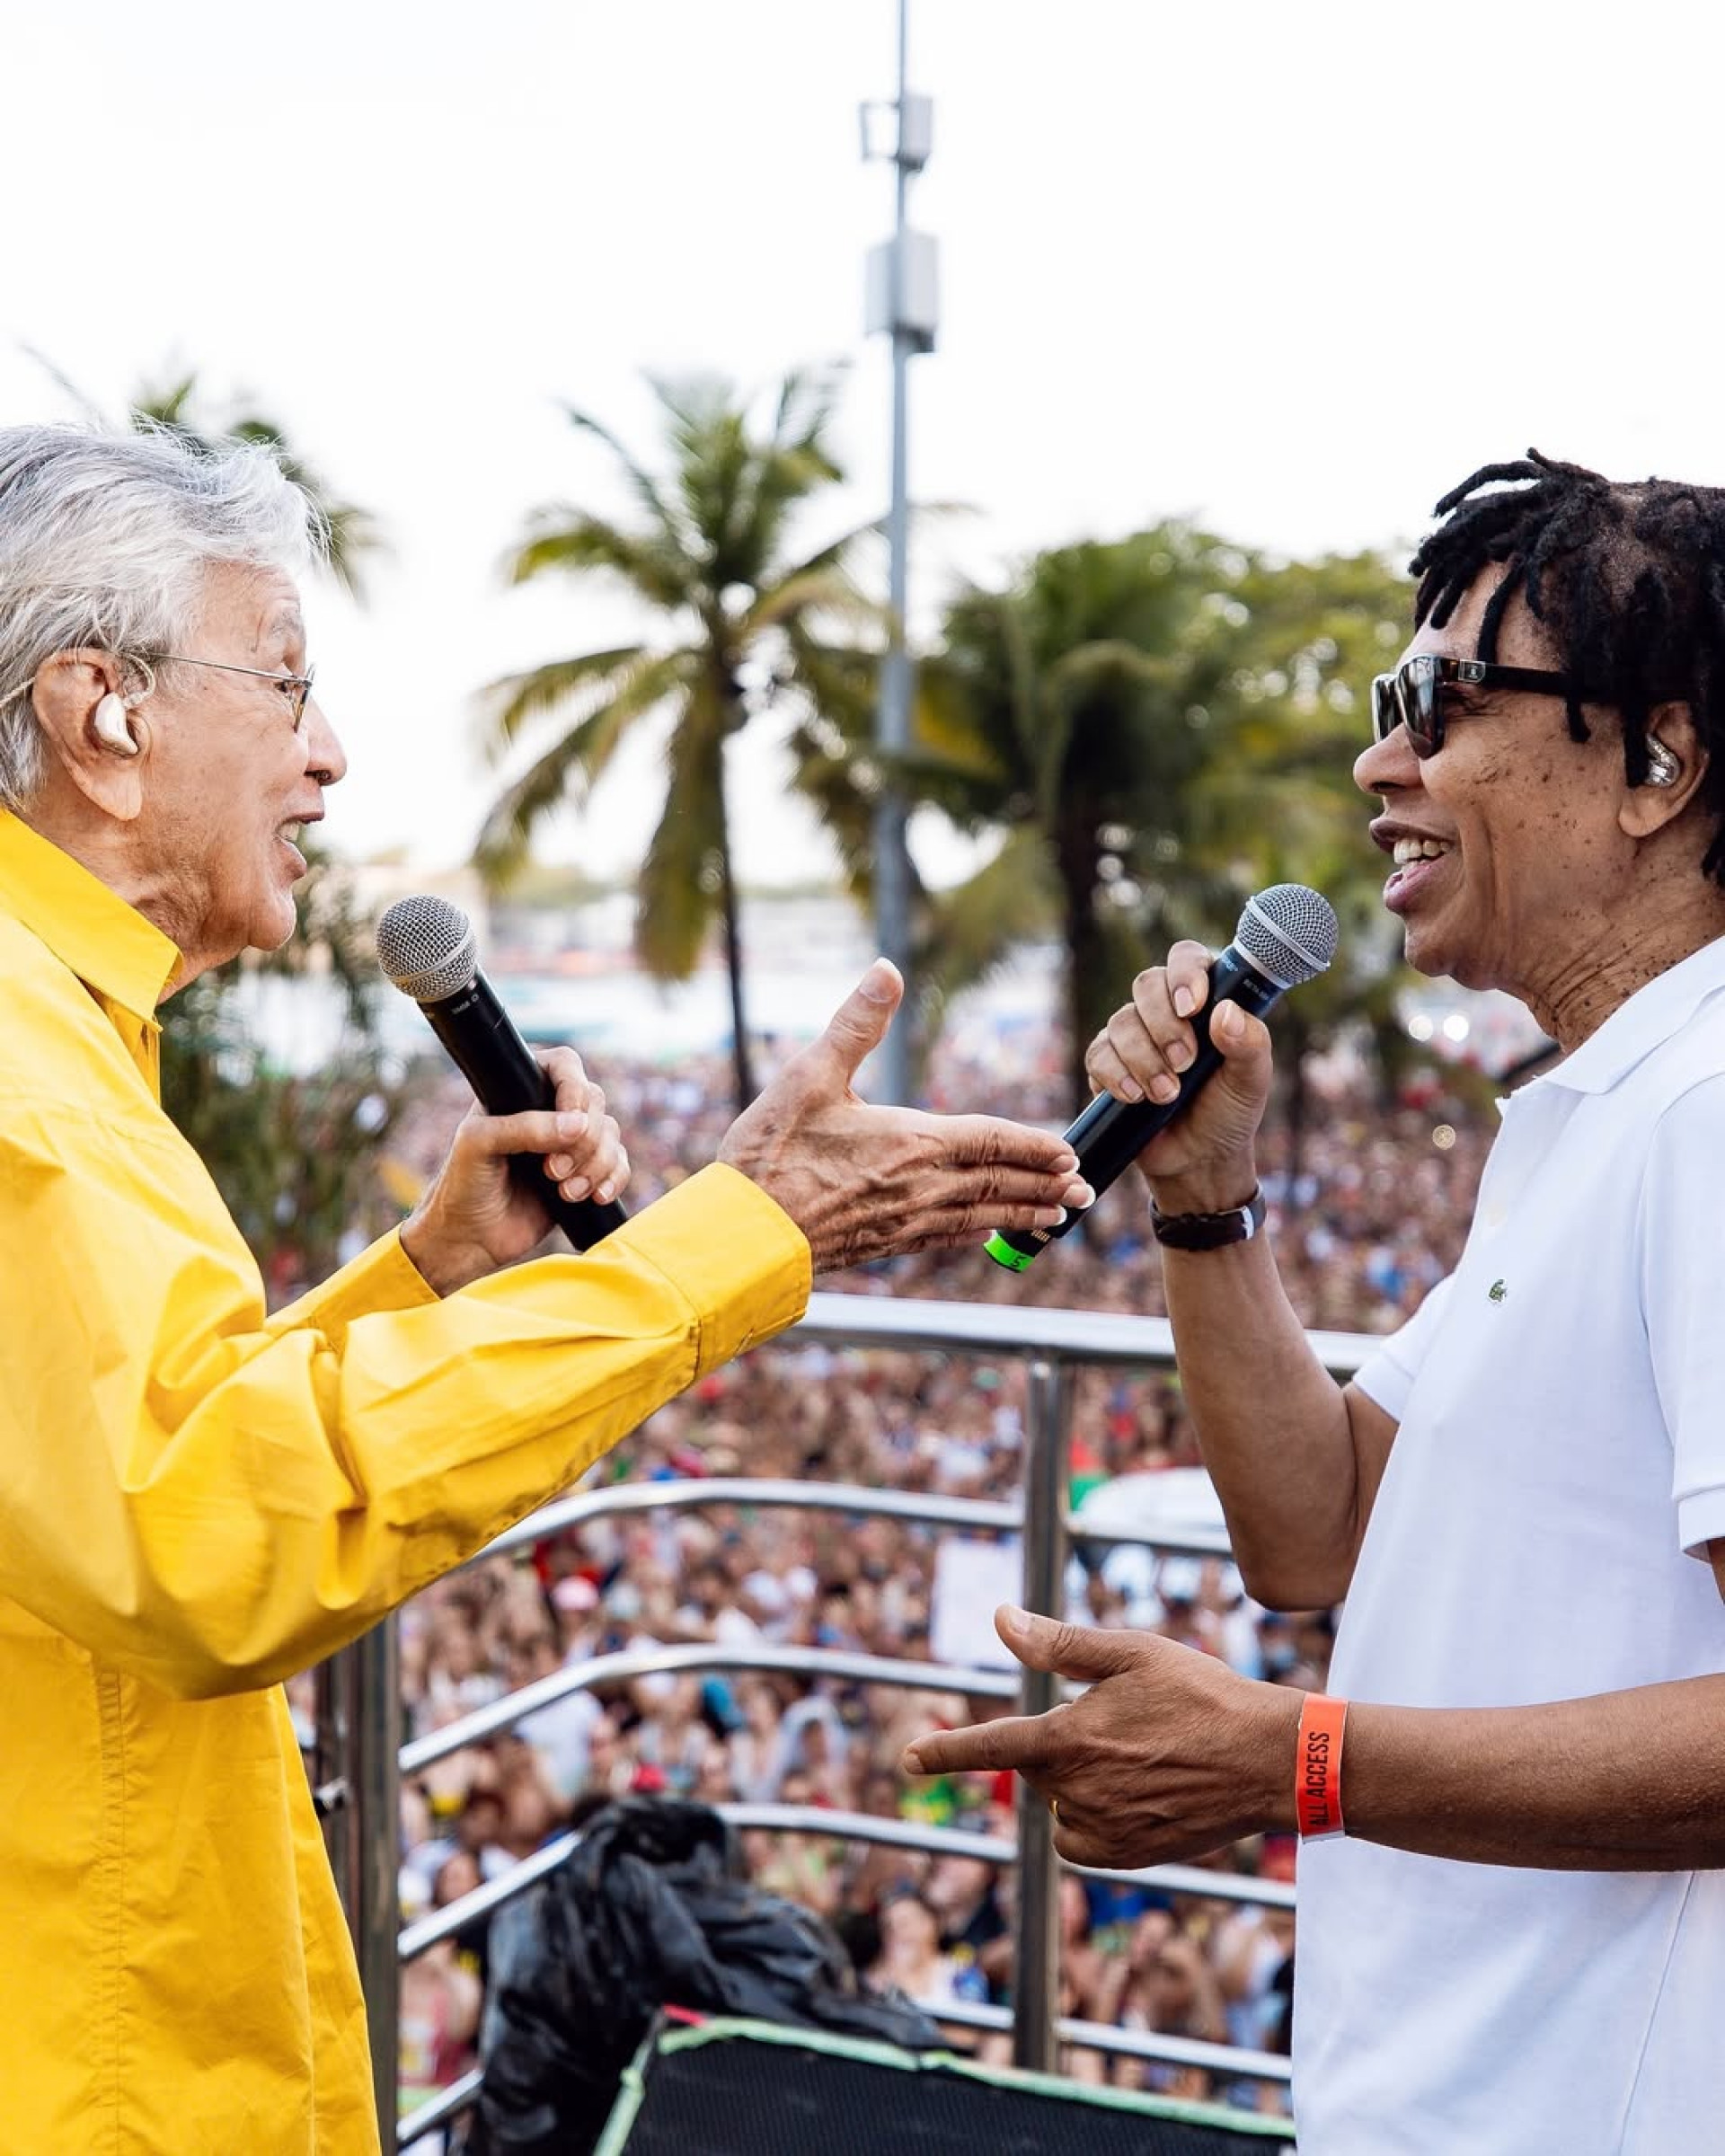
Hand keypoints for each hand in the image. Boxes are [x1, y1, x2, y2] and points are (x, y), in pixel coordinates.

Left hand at [401, 1047, 629, 1293]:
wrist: (469, 1239)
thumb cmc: (463, 1185)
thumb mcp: (479, 1144)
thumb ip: (525, 1128)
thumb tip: (579, 1124)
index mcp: (521, 1092)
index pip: (564, 1066)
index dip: (575, 1089)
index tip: (571, 1120)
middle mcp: (548, 1113)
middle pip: (595, 1103)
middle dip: (584, 1141)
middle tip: (553, 1170)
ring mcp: (568, 1145)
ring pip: (609, 1135)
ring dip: (596, 1165)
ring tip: (566, 1192)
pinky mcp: (584, 1176)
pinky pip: (618, 1166)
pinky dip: (613, 1179)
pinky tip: (594, 1196)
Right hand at [717, 959, 1092, 1273]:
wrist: (740, 1234)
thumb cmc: (769, 1153)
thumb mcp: (809, 1075)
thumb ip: (855, 1024)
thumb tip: (886, 969)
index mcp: (911, 1141)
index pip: (990, 1140)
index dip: (1032, 1144)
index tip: (1068, 1150)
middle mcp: (920, 1186)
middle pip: (998, 1183)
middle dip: (1045, 1184)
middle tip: (1086, 1188)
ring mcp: (905, 1221)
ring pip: (980, 1217)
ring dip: (1024, 1214)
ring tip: (1059, 1217)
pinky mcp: (884, 1244)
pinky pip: (947, 1239)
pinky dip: (979, 1234)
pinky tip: (988, 1234)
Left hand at [900, 1606, 1301, 1869]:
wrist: (1269, 1761)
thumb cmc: (1201, 1694)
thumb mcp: (1131, 1652)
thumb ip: (1058, 1644)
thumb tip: (1001, 1619)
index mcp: (1069, 1738)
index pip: (990, 1747)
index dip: (944, 1752)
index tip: (906, 1759)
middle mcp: (1077, 1791)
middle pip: (1038, 1768)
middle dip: (1060, 1744)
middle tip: (1123, 1722)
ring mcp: (1102, 1831)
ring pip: (1060, 1805)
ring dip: (1078, 1782)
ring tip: (1144, 1757)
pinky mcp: (1127, 1858)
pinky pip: (1082, 1840)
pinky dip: (1094, 1819)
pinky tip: (1140, 1794)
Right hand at [1084, 941, 1273, 1211]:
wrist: (1197, 1159)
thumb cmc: (1229, 1111)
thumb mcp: (1252, 1079)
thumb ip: (1249, 1043)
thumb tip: (1225, 1012)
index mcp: (1204, 1000)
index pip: (1185, 958)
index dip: (1184, 974)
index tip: (1193, 1007)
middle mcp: (1165, 1010)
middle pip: (1146, 983)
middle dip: (1164, 1026)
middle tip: (1185, 1063)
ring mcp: (1133, 1035)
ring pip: (1121, 1021)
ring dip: (1145, 1060)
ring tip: (1167, 1094)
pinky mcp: (1107, 1064)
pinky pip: (1098, 1054)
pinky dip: (1116, 1076)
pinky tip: (1136, 1098)